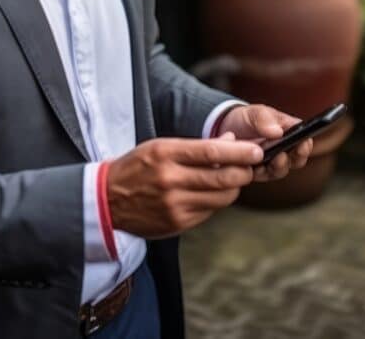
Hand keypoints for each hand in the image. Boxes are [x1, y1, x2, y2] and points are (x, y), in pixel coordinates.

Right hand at [106, 136, 261, 237]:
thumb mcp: (159, 147)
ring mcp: (174, 205)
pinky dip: (215, 201)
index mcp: (165, 154)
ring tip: (230, 178)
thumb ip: (196, 145)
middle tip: (250, 165)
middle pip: (223, 178)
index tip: (257, 150)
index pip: (211, 152)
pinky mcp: (177, 223)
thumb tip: (231, 141)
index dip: (240, 152)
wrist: (107, 200)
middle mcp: (170, 181)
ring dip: (233, 188)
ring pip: (221, 198)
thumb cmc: (137, 167)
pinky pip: (209, 211)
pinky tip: (208, 193)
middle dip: (244, 172)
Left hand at [217, 104, 312, 182]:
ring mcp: (271, 163)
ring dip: (278, 167)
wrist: (226, 129)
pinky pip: (262, 176)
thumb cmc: (246, 119)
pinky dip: (259, 173)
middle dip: (294, 158)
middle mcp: (284, 150)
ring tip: (272, 159)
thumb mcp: (254, 113)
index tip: (303, 143)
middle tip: (285, 153)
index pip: (304, 140)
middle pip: (297, 159)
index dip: (306, 144)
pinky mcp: (258, 173)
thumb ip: (264, 119)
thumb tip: (278, 132)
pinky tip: (254, 167)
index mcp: (289, 132)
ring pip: (280, 170)